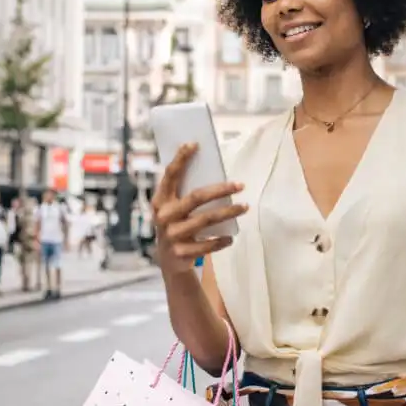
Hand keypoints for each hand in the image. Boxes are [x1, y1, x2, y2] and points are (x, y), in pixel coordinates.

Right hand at [152, 143, 247, 272]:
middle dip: (220, 190)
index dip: (181, 159)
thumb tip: (212, 169)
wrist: (168, 261)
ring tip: (244, 207)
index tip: (194, 144)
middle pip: (196, 197)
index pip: (170, 175)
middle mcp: (164, 216)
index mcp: (160, 200)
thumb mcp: (173, 208)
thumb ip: (184, 193)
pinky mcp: (182, 252)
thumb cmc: (177, 225)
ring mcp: (172, 235)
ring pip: (206, 220)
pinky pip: (209, 244)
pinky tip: (231, 237)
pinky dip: (222, 240)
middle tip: (240, 185)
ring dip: (229, 213)